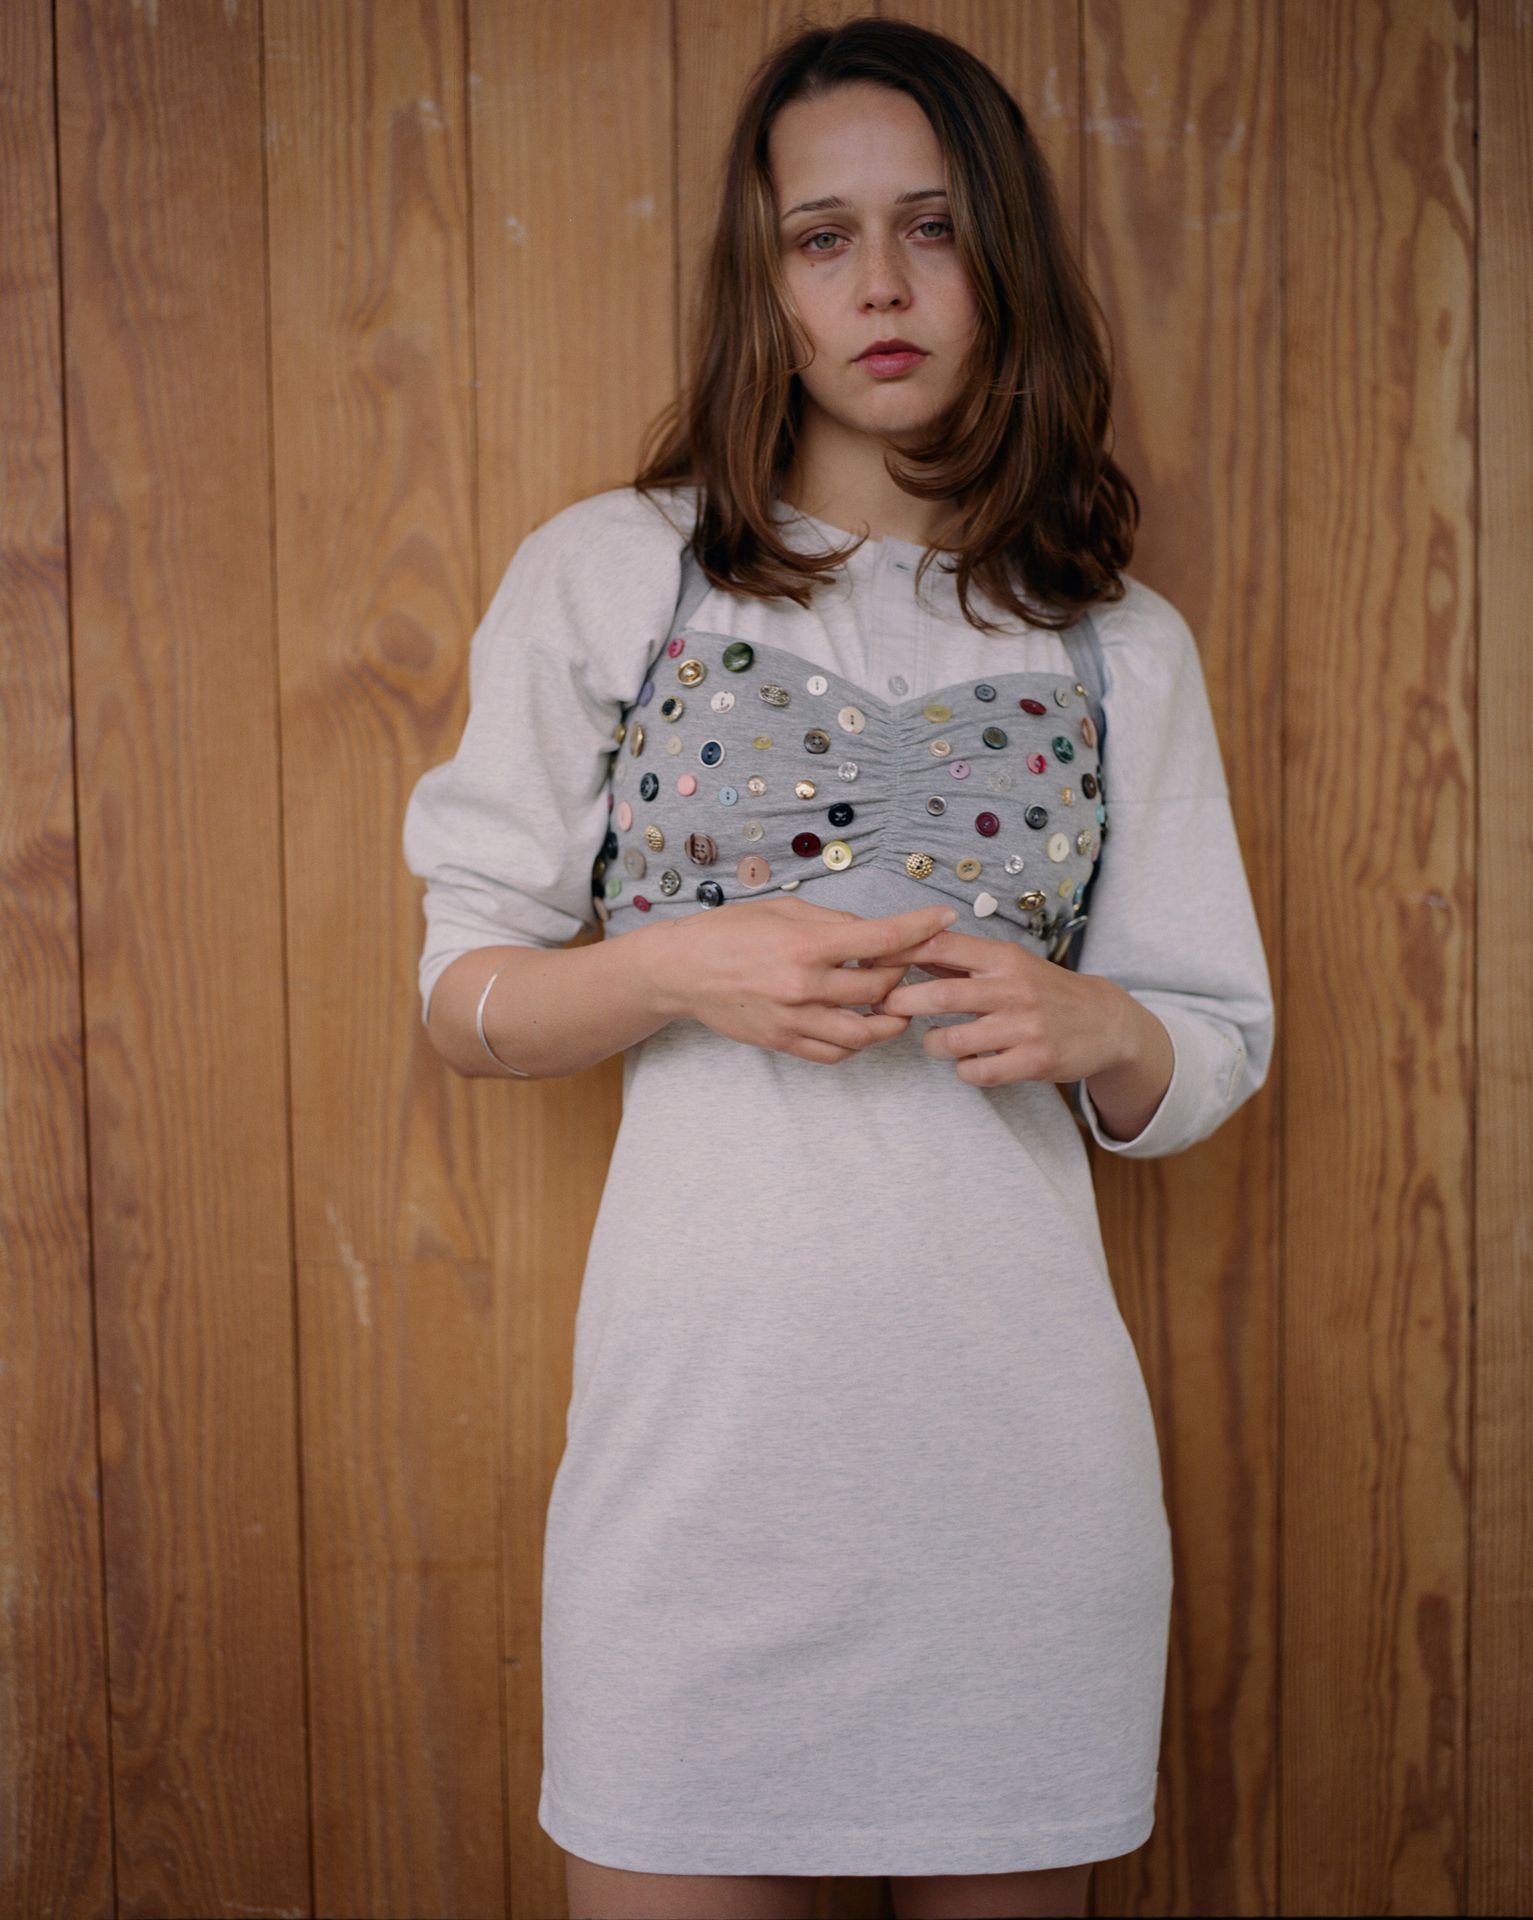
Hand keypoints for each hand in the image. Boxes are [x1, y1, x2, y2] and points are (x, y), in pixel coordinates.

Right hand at [650, 896, 960, 1064]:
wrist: (683, 970)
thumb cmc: (731, 931)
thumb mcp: (784, 909)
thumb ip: (834, 923)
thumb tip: (875, 934)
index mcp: (806, 945)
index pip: (879, 938)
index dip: (919, 928)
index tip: (944, 920)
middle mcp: (803, 986)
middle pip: (879, 988)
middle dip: (902, 973)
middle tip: (905, 962)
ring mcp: (794, 1019)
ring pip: (864, 1032)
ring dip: (889, 1018)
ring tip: (892, 1004)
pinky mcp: (783, 1042)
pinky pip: (835, 1053)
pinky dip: (857, 1042)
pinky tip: (861, 1024)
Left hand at [869, 923, 1134, 1087]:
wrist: (1105, 1022)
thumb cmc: (1044, 990)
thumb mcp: (1008, 965)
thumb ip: (961, 961)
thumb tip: (904, 950)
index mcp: (1003, 958)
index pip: (942, 947)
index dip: (901, 953)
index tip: (872, 962)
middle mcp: (1013, 988)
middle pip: (940, 996)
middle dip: (901, 1003)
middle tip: (884, 1009)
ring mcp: (1025, 1027)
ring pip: (954, 1041)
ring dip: (932, 1043)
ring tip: (934, 1041)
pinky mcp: (1034, 1061)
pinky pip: (979, 1072)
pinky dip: (964, 1070)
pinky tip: (968, 1063)